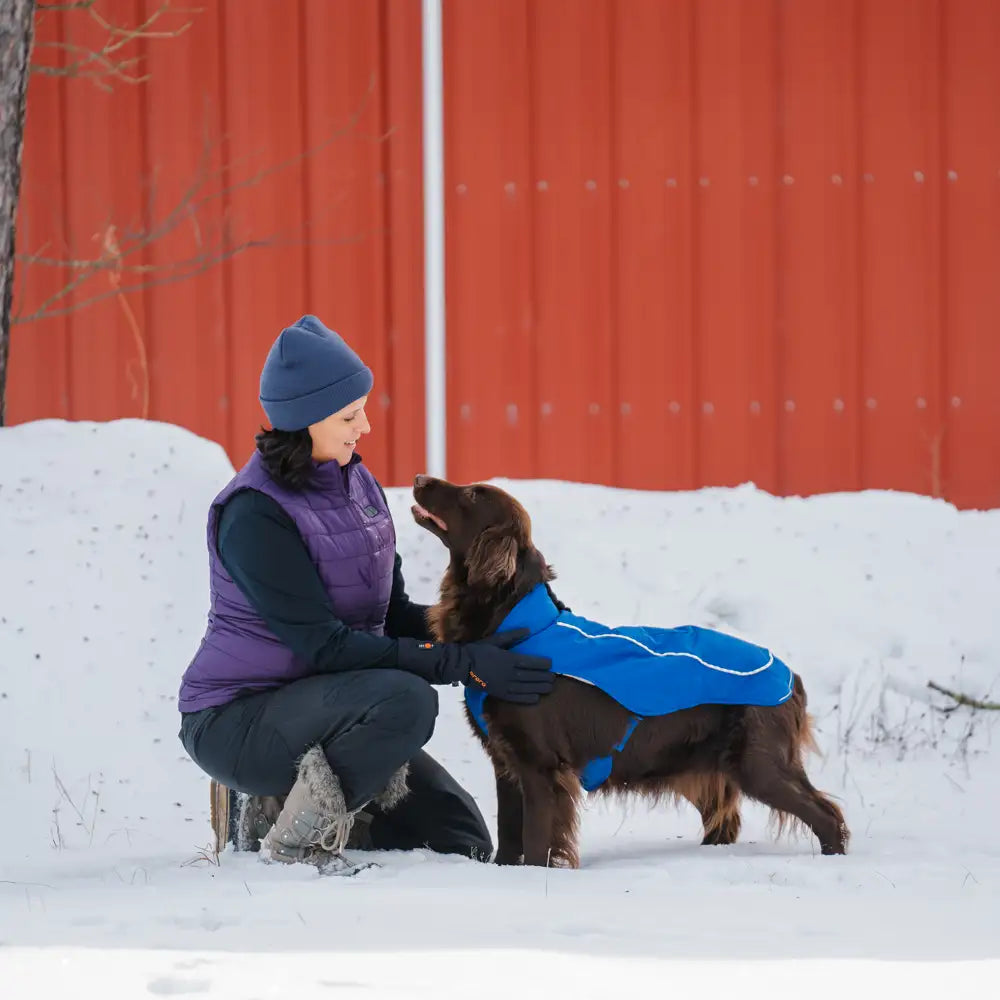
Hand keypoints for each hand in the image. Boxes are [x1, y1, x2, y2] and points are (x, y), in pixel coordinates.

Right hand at [395, 628, 553, 703]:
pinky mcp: (499, 693)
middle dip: (543, 677)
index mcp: (509, 658)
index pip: (530, 662)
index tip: (551, 664)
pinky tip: (536, 698)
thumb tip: (528, 629)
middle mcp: (509, 673)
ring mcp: (504, 685)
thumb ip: (513, 635)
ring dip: (539, 688)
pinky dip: (527, 698)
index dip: (542, 664)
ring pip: (526, 687)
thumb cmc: (479, 650)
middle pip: (531, 676)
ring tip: (550, 688)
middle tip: (554, 678)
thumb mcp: (496, 640)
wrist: (462, 665)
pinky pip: (516, 697)